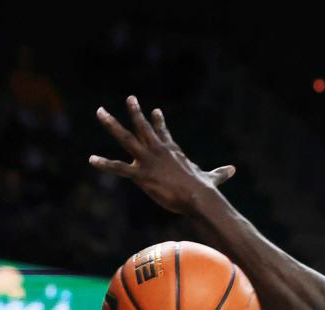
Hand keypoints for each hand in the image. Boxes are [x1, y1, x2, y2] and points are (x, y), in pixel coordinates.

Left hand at [90, 95, 234, 214]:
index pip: (164, 132)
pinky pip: (119, 168)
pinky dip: (104, 164)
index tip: (154, 110)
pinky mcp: (141, 175)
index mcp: (173, 151)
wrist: (197, 196)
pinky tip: (91, 160)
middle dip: (135, 111)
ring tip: (100, 111)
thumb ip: (220, 173)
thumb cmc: (204, 189)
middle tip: (130, 98)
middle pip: (143, 126)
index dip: (158, 122)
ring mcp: (148, 160)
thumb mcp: (212, 178)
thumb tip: (234, 170)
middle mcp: (158, 150)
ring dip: (112, 124)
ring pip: (126, 138)